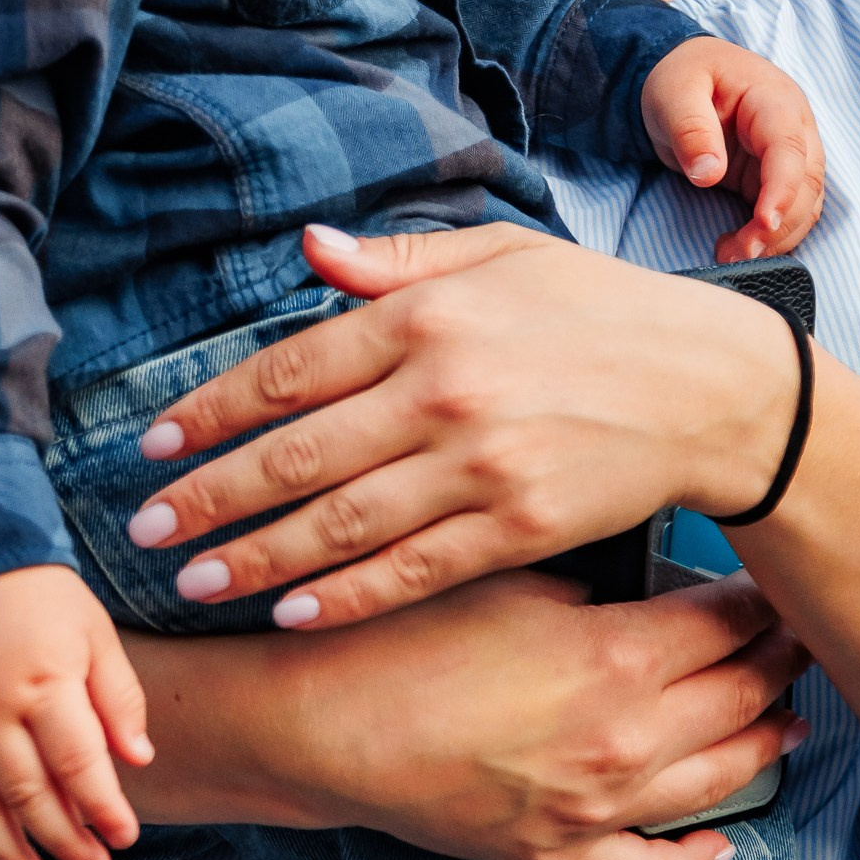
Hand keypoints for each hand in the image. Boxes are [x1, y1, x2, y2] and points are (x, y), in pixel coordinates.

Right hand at [0, 566, 152, 859]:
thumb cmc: (42, 596)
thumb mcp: (95, 633)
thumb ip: (119, 698)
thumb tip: (138, 760)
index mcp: (44, 684)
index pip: (77, 765)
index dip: (103, 809)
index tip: (124, 837)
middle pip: (28, 795)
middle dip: (63, 842)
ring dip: (8, 854)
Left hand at [127, 222, 796, 628]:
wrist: (713, 386)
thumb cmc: (600, 309)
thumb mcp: (501, 253)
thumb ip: (395, 259)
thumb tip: (308, 248)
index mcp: (427, 316)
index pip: (289, 370)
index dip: (212, 412)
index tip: (155, 445)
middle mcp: (444, 391)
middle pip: (298, 455)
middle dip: (211, 496)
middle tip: (146, 527)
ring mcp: (483, 466)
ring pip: (344, 523)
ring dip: (259, 556)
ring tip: (195, 580)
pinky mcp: (521, 528)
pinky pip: (414, 570)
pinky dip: (348, 596)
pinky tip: (293, 611)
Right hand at [270, 567, 808, 859]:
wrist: (321, 725)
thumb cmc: (402, 636)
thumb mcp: (502, 576)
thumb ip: (587, 582)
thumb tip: (635, 588)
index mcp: (616, 659)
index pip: (725, 623)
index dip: (758, 598)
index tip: (775, 578)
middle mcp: (625, 742)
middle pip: (738, 697)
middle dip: (778, 663)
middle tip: (802, 636)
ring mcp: (596, 810)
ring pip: (716, 782)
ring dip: (763, 745)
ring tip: (792, 719)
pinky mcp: (556, 857)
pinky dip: (696, 859)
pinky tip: (724, 841)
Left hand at [640, 36, 824, 260]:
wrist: (687, 73)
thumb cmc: (684, 75)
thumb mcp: (675, 92)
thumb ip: (691, 128)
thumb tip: (708, 173)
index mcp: (775, 101)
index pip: (790, 150)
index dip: (782, 190)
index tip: (763, 224)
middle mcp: (794, 129)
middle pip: (806, 185)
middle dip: (779, 225)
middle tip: (738, 253)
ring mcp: (789, 156)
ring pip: (803, 205)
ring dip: (776, 237)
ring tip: (731, 255)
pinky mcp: (774, 178)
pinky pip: (786, 212)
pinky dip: (769, 236)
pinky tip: (737, 248)